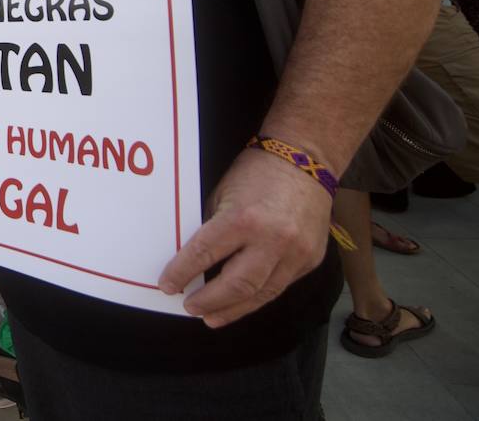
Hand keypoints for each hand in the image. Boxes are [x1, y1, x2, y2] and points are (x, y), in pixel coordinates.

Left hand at [159, 148, 331, 327]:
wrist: (306, 160)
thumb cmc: (256, 173)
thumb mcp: (223, 195)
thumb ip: (211, 228)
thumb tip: (192, 259)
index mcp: (243, 219)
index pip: (204, 254)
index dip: (182, 273)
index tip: (167, 285)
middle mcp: (272, 240)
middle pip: (237, 285)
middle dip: (210, 301)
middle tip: (189, 307)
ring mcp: (296, 253)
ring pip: (262, 294)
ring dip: (234, 310)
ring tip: (211, 317)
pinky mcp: (311, 260)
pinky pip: (280, 285)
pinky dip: (257, 297)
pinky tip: (241, 303)